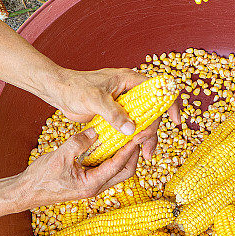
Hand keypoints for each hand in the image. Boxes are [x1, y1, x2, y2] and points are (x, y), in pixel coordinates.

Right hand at [15, 129, 141, 208]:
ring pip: (117, 171)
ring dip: (124, 155)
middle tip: (138, 135)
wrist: (27, 191)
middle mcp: (96, 187)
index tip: (138, 134)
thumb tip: (96, 131)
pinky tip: (109, 143)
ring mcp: (92, 185)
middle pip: (125, 171)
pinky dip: (111, 156)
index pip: (118, 164)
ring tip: (128, 137)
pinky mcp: (87, 181)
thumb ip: (79, 142)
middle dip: (134, 154)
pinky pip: (106, 169)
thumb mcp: (60, 156)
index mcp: (92, 184)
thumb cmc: (41, 177)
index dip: (129, 148)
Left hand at [45, 67, 181, 160]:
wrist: (60, 92)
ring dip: (147, 138)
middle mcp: (130, 91)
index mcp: (129, 80)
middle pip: (153, 110)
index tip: (174, 121)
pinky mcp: (117, 115)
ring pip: (144, 121)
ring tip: (146, 155)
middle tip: (146, 147)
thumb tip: (132, 129)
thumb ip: (113, 113)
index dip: (170, 104)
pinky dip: (134, 139)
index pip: (158, 89)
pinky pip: (132, 127)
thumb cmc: (75, 89)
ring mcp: (124, 104)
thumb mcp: (94, 100)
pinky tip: (134, 151)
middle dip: (154, 130)